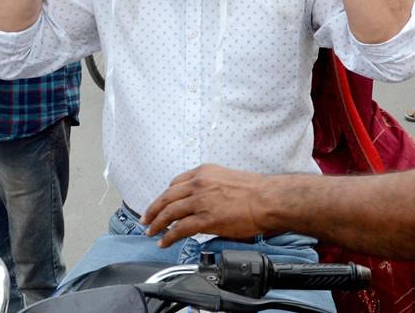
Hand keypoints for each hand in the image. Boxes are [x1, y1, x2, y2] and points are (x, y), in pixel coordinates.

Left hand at [141, 165, 270, 246]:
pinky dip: (168, 236)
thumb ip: (212, 187)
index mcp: (204, 172)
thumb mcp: (227, 179)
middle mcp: (199, 184)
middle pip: (167, 197)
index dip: (165, 195)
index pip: (175, 183)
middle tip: (146, 218)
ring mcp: (200, 201)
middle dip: (153, 209)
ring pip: (169, 213)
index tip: (161, 202)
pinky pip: (179, 229)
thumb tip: (206, 201)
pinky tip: (164, 241)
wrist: (268, 199)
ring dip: (157, 224)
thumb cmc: (255, 191)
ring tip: (151, 232)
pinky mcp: (205, 219)